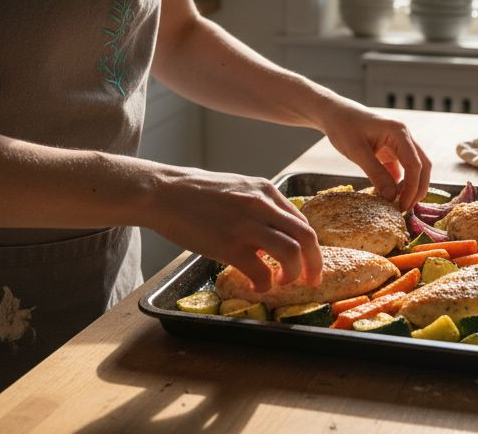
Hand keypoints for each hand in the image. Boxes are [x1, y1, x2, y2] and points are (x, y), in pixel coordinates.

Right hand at [149, 169, 321, 292]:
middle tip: (312, 281)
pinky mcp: (228, 244)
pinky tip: (257, 287)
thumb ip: (259, 208)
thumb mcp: (237, 189)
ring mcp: (246, 225)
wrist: (162, 193)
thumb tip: (272, 234)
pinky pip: (260, 271)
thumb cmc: (196, 193)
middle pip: (306, 237)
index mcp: (266, 191)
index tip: (308, 262)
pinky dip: (265, 284)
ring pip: (291, 253)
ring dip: (294, 274)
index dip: (310, 247)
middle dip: (315, 263)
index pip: (302, 221)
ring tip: (283, 283)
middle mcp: (261, 205)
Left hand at [315, 101, 431, 209]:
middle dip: (417, 189)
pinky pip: (402, 168)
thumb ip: (376, 174)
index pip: (415, 164)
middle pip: (422, 166)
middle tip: (405, 209)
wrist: (334, 114)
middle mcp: (404, 137)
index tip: (402, 206)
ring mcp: (399, 143)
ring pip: (415, 168)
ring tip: (398, 204)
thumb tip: (391, 197)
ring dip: (410, 186)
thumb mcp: (357, 152)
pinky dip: (399, 182)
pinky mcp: (391, 150)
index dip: (412, 188)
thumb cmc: (344, 127)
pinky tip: (389, 194)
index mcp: (399, 133)